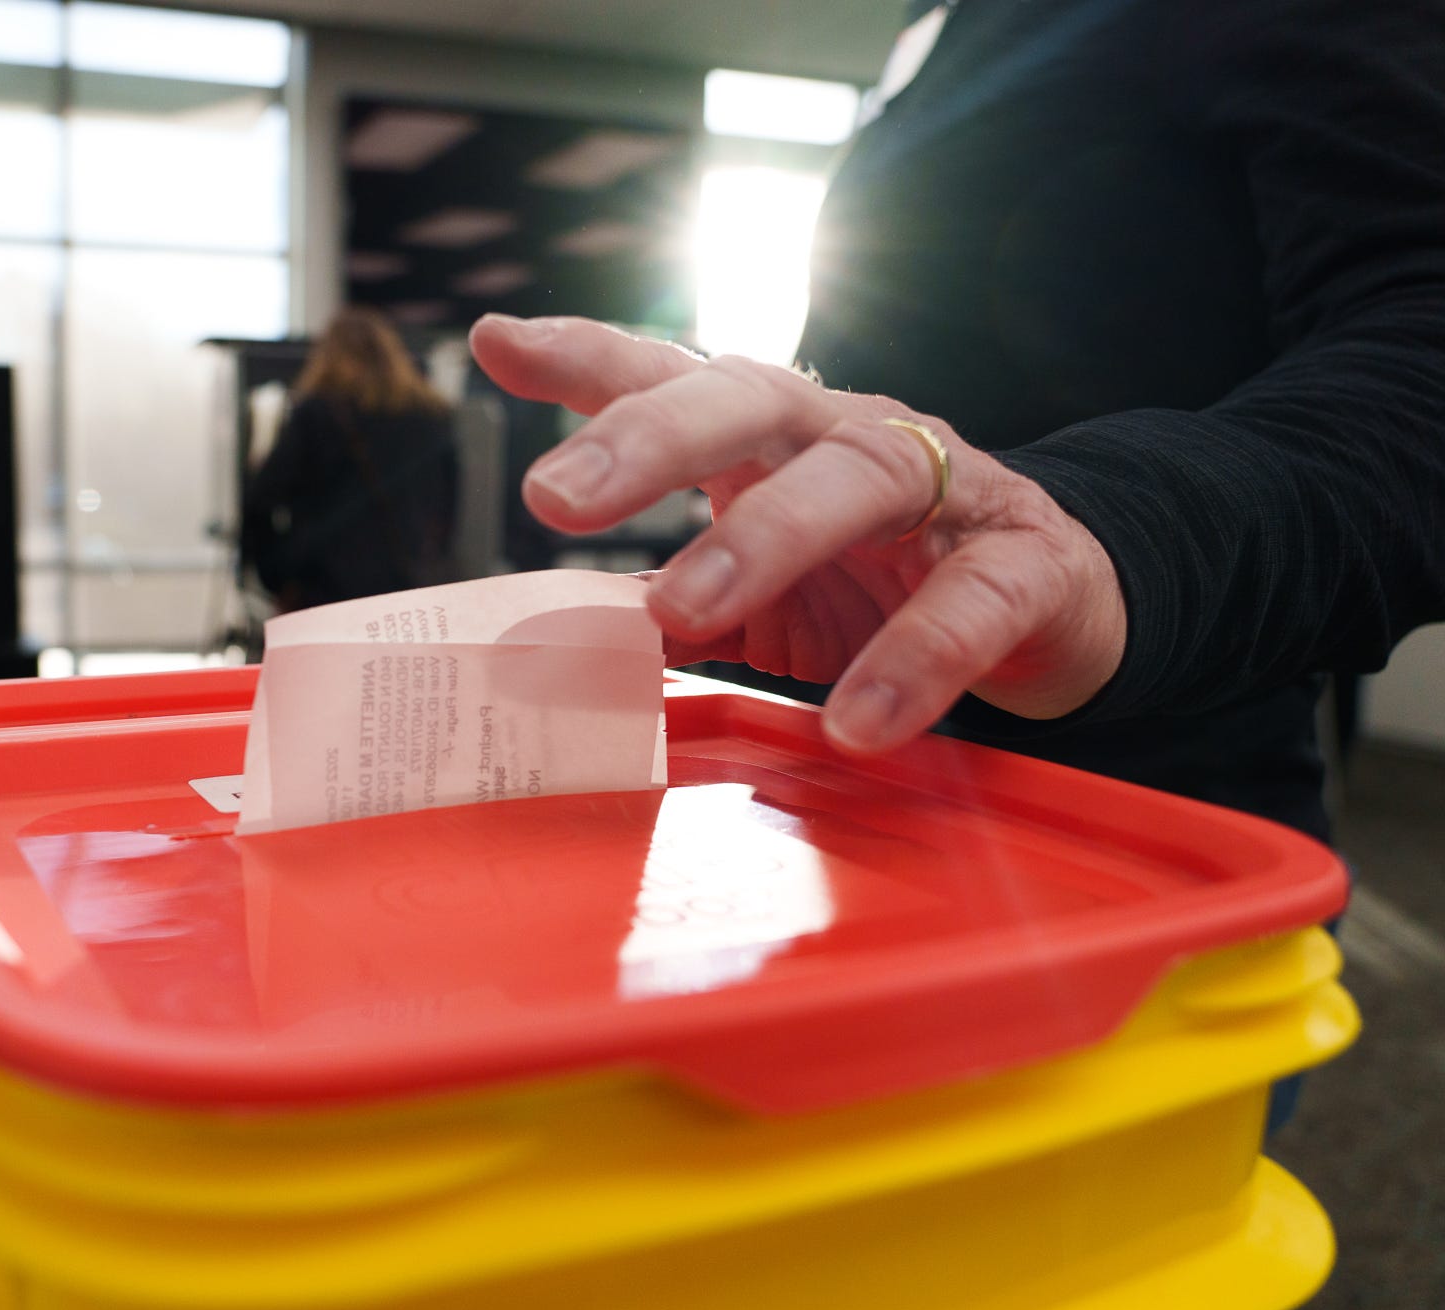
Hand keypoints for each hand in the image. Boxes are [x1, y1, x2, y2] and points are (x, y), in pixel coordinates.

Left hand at [468, 314, 1127, 754]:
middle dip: (648, 437)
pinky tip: (857, 720)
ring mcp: (947, 488)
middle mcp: (850, 436)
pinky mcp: (1027, 562)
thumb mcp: (766, 594)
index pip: (675, 376)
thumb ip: (674, 605)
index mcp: (774, 438)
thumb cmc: (885, 584)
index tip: (495, 343)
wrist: (1060, 604)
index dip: (589, 357)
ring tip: (681, 609)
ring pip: (855, 477)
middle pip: (749, 398)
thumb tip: (564, 642)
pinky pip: (971, 602)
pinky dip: (913, 660)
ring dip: (761, 538)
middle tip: (556, 496)